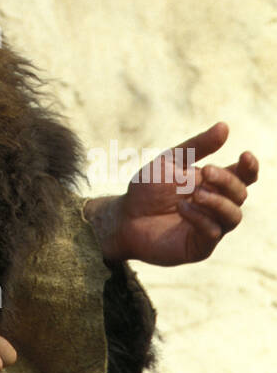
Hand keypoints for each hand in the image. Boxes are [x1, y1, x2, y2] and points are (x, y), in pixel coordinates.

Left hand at [114, 121, 257, 265]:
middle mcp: (217, 206)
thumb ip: (197, 146)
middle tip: (206, 171)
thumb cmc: (148, 187)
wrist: (124, 216)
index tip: (245, 155)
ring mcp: (211, 226)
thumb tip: (224, 126)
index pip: (243, 176)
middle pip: (240, 193)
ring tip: (196, 193)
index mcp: (214, 183)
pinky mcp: (199, 246)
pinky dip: (200, 219)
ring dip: (218, 202)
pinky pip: (212, 233)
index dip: (249, 167)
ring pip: (233, 216)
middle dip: (227, 181)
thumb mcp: (171, 160)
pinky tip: (183, 209)